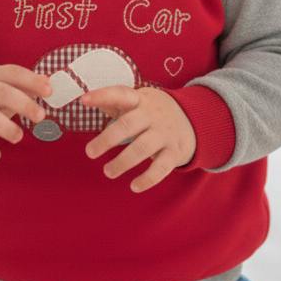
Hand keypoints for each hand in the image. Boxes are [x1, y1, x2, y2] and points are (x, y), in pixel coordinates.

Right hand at [0, 65, 51, 160]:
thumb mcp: (5, 86)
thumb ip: (27, 85)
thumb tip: (50, 82)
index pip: (14, 73)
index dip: (32, 81)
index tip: (49, 92)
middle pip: (2, 93)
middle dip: (24, 104)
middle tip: (41, 116)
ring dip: (5, 127)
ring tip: (18, 137)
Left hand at [81, 86, 195, 192]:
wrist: (196, 120)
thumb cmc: (155, 112)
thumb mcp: (138, 101)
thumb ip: (114, 102)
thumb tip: (87, 99)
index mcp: (140, 100)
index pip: (121, 94)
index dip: (102, 96)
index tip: (84, 99)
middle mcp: (153, 115)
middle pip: (128, 126)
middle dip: (107, 140)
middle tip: (90, 153)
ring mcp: (165, 134)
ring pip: (142, 148)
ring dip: (123, 162)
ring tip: (108, 172)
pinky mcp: (175, 152)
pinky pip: (161, 168)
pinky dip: (147, 179)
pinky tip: (133, 186)